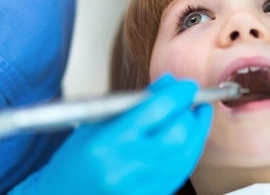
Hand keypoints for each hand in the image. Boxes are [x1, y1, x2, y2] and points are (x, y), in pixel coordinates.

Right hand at [9, 74, 212, 194]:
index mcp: (108, 142)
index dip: (179, 95)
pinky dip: (188, 153)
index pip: (156, 110)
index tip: (186, 85)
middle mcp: (126, 167)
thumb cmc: (73, 162)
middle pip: (177, 134)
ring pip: (185, 156)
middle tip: (193, 100)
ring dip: (196, 132)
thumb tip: (167, 84)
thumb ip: (132, 103)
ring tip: (197, 116)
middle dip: (191, 113)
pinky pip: (179, 174)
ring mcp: (140, 188)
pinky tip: (188, 140)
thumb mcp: (95, 122)